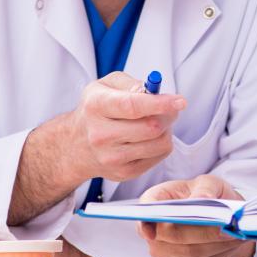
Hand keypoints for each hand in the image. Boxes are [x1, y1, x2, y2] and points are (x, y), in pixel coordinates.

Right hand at [65, 71, 187, 182]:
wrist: (75, 145)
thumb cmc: (96, 110)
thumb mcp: (105, 85)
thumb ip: (131, 83)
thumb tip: (155, 92)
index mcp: (96, 106)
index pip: (132, 106)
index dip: (160, 103)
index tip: (180, 101)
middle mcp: (100, 134)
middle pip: (151, 127)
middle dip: (168, 114)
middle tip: (169, 108)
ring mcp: (111, 157)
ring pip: (159, 143)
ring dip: (166, 130)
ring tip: (156, 122)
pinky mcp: (123, 173)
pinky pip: (158, 156)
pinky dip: (161, 144)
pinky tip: (148, 137)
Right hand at [137, 174, 255, 256]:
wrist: (217, 217)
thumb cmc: (207, 195)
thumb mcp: (210, 182)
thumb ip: (205, 187)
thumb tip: (202, 198)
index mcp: (155, 200)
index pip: (144, 211)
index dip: (145, 223)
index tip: (152, 233)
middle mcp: (152, 228)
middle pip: (172, 235)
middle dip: (202, 232)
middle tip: (226, 227)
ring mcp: (162, 251)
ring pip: (188, 253)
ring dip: (213, 245)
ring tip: (234, 235)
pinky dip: (216, 256)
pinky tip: (228, 245)